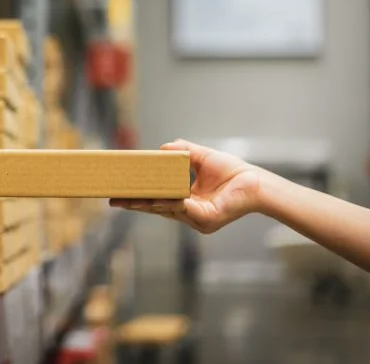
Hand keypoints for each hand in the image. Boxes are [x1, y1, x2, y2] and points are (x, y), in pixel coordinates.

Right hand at [110, 140, 263, 233]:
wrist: (256, 182)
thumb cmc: (232, 171)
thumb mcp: (200, 156)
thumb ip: (181, 151)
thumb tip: (161, 149)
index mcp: (185, 202)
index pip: (156, 200)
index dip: (137, 196)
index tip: (119, 192)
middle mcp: (189, 213)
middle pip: (155, 208)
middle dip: (134, 204)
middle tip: (113, 200)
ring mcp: (196, 219)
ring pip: (165, 211)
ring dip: (146, 204)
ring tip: (128, 199)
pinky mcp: (206, 219)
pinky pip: (183, 210)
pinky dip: (168, 203)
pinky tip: (154, 198)